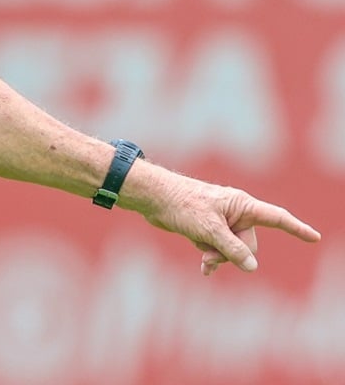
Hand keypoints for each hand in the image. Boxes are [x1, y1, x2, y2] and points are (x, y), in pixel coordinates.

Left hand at [136, 172, 319, 274]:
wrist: (153, 199)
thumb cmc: (181, 205)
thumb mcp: (209, 229)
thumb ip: (232, 249)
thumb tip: (251, 266)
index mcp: (241, 205)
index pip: (276, 218)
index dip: (296, 228)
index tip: (314, 237)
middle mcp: (235, 212)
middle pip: (249, 244)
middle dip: (232, 254)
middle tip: (210, 252)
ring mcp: (221, 221)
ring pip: (231, 249)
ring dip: (217, 255)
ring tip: (201, 253)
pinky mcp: (207, 228)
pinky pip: (218, 249)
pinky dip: (211, 256)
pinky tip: (204, 269)